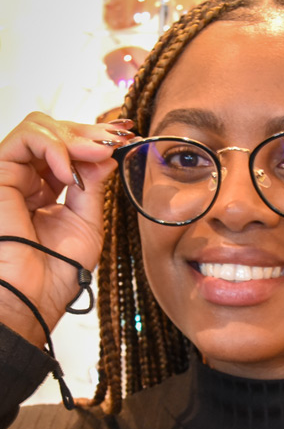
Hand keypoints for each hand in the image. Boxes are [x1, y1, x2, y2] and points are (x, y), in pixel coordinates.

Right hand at [0, 112, 133, 345]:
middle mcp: (29, 179)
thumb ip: (92, 186)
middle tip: (118, 138)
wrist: (31, 299)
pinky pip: (25, 139)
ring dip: (77, 137)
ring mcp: (13, 175)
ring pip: (40, 129)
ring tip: (99, 152)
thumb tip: (105, 155)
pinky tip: (71, 167)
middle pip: (57, 133)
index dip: (97, 140)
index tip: (126, 137)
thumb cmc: (55, 272)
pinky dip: (55, 144)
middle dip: (92, 132)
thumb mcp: (87, 222)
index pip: (72, 150)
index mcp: (48, 190)